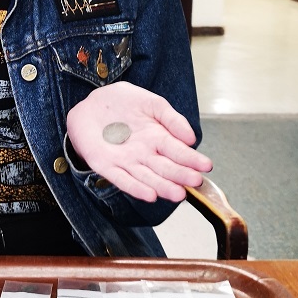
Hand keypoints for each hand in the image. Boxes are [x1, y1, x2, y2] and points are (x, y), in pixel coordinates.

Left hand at [66, 82, 211, 202]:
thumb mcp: (150, 103)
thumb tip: (192, 138)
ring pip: (148, 177)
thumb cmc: (122, 102)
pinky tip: (149, 195)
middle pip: (166, 167)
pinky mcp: (107, 166)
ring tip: (178, 193)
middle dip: (181, 175)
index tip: (206, 166)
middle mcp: (145, 153)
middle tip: (195, 181)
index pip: (178, 151)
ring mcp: (127, 161)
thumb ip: (171, 119)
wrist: (91, 102)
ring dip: (162, 186)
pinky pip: (122, 179)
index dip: (192, 159)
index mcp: (158, 138)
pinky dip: (136, 188)